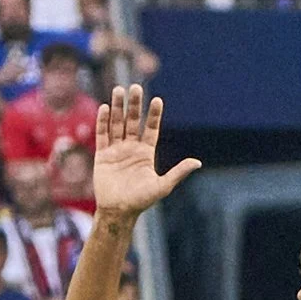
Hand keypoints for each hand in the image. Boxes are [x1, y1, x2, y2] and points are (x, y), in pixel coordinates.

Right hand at [91, 85, 199, 219]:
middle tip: (135, 87)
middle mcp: (131, 148)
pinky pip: (102, 135)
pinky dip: (103, 121)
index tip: (157, 100)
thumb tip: (197, 162)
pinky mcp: (102, 155)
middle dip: (134, 105)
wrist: (118, 212)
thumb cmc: (141, 201)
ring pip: (117, 124)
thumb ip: (178, 173)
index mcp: (146, 153)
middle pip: (133, 121)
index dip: (154, 115)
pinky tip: (105, 107)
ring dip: (118, 108)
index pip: (151, 128)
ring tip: (119, 90)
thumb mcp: (163, 186)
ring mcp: (116, 150)